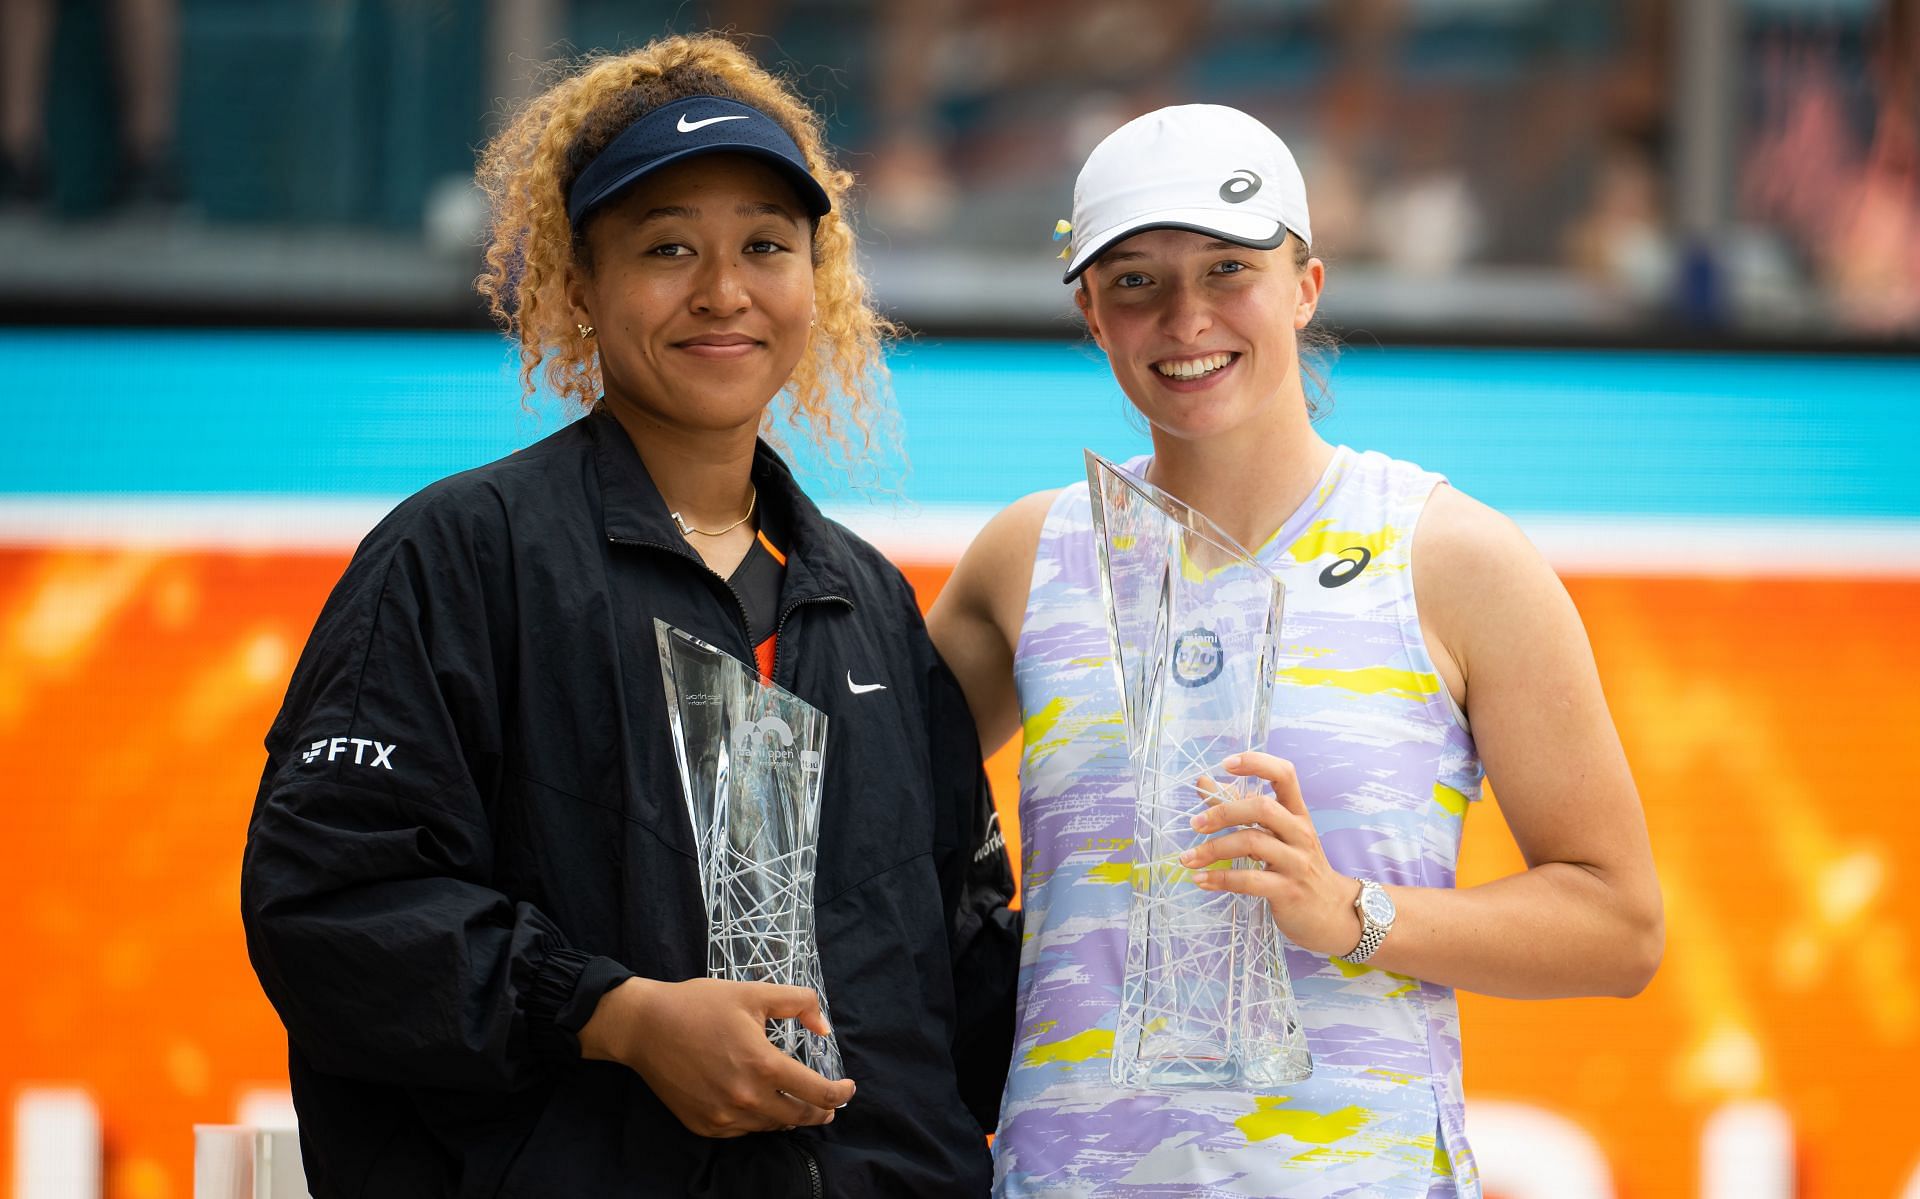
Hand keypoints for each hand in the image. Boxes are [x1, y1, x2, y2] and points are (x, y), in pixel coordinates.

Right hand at [578, 977, 855, 1136]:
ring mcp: (723, 1116)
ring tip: (797, 1105)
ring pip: (771, 1127)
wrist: (645, 1027)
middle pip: (798, 1117)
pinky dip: (758, 1121)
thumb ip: (798, 1003)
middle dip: (820, 1111)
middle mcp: (746, 1098)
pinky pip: (743, 1131)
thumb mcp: (753, 993)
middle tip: (829, 1105)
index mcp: (763, 1065)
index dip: (840, 1093)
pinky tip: (760, 1107)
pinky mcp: (704, 1125)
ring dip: (790, 1117)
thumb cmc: (700, 1005)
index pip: (817, 1092)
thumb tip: (824, 1028)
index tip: (848, 1089)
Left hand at [1178, 751, 1362, 957]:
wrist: (1331, 913)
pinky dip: (1220, 879)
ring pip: (1252, 843)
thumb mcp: (1276, 835)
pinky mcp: (1288, 891)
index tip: (1226, 763)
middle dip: (1224, 812)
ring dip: (1213, 849)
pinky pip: (1249, 881)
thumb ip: (1240, 807)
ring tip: (1188, 858)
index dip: (1257, 763)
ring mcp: (1296, 862)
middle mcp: (1300, 833)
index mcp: (1297, 814)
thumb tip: (1203, 782)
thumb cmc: (1296, 867)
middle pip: (1262, 808)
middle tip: (1195, 824)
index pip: (1285, 774)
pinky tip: (1201, 880)